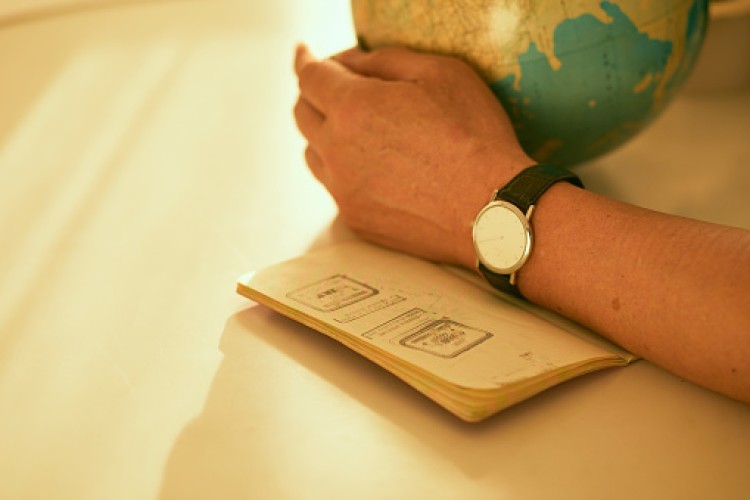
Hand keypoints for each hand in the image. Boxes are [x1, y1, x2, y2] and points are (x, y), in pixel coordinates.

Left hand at [293, 45, 533, 267]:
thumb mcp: (439, 74)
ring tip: (354, 128)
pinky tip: (370, 166)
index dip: (305, 60)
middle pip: (302, 114)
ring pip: (313, 154)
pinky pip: (334, 187)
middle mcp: (337, 150)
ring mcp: (344, 190)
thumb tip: (350, 61)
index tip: (304, 54)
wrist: (491, 209)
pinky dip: (342, 170)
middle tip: (333, 88)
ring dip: (324, 134)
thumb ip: (384, 61)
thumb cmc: (474, 137)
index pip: (310, 77)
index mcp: (354, 108)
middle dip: (312, 94)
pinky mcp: (356, 219)